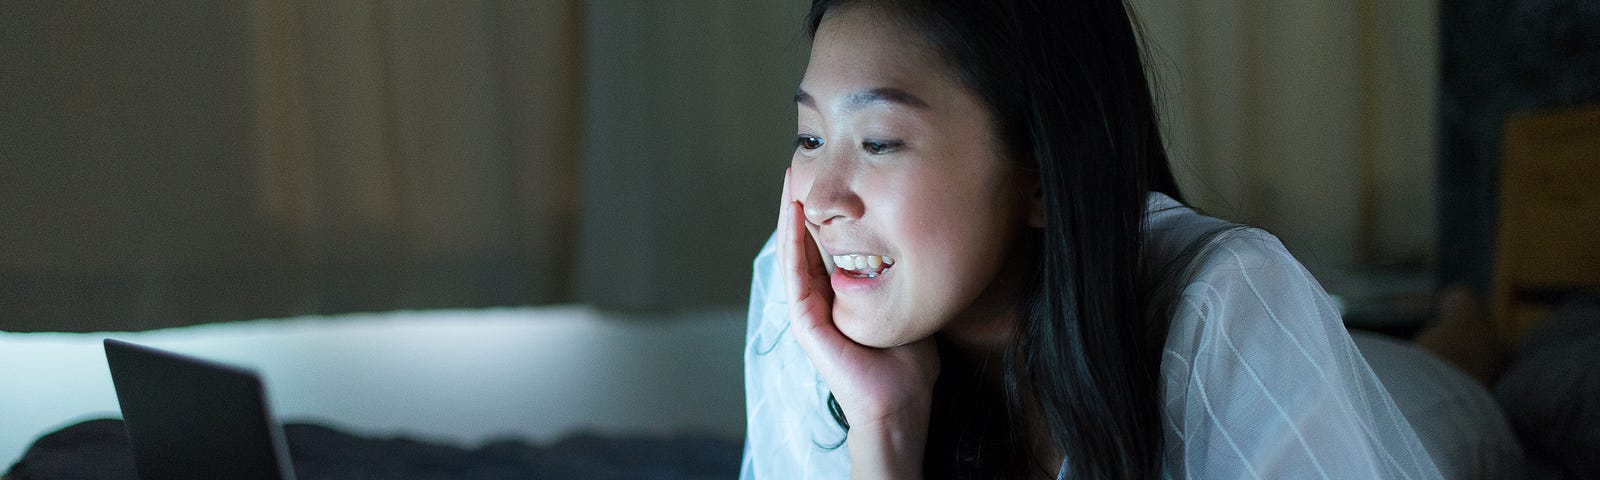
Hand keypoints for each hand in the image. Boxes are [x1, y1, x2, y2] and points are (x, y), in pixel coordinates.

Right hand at [777, 169, 938, 477]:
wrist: (901, 400)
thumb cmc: (908, 361)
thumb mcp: (904, 303)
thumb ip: (901, 278)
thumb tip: (920, 244)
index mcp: (838, 295)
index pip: (824, 244)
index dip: (823, 212)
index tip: (826, 178)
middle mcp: (818, 299)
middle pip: (804, 241)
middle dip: (801, 203)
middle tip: (800, 164)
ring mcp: (808, 310)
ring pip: (794, 251)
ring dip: (790, 214)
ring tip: (790, 178)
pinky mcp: (805, 321)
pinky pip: (795, 272)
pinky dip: (793, 241)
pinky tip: (796, 212)